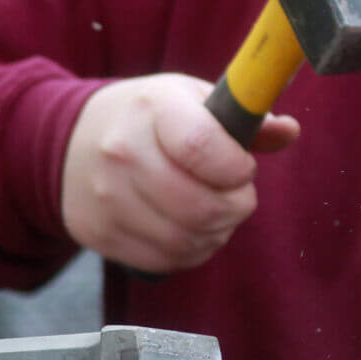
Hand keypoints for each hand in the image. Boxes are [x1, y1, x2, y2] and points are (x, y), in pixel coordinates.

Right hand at [61, 73, 298, 271]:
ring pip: (187, 240)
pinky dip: (192, 251)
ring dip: (217, 232)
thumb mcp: (192, 99)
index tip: (243, 168)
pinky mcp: (101, 233)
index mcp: (153, 109)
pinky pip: (166, 260)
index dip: (237, 168)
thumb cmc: (150, 119)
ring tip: (217, 211)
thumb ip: (243, 118)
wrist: (71, 143)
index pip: (203, 147)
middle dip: (236, 206)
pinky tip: (191, 228)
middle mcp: (122, 152)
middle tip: (238, 196)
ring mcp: (107, 197)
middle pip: (200, 206)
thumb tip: (288, 131)